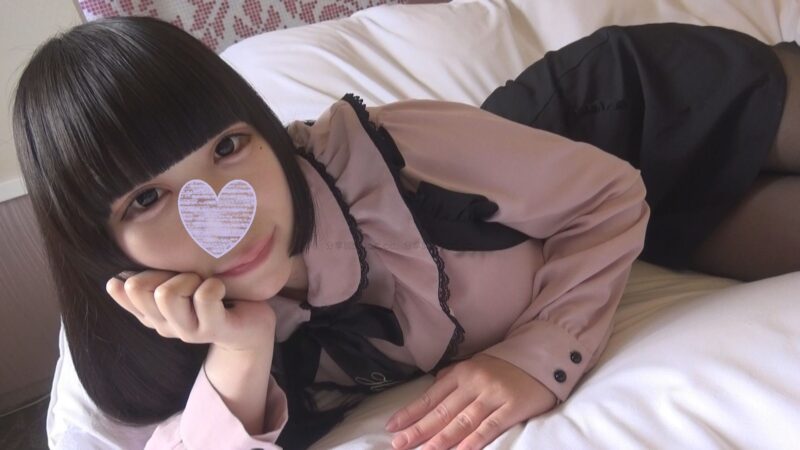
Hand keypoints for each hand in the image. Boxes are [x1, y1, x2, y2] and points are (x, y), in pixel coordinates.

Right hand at [106, 270, 275, 351]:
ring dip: (190, 279)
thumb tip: (115, 279)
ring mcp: (188, 331)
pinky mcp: (214, 329)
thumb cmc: (214, 296)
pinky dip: (214, 285)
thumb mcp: (179, 284)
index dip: (140, 273)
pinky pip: (204, 296)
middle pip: (140, 287)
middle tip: (192, 279)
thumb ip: (151, 281)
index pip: (125, 291)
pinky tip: (221, 290)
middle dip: (167, 273)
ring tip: (206, 285)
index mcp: (153, 314)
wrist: (251, 322)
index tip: (163, 274)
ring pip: (167, 294)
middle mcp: (166, 326)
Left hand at [385, 353, 557, 449]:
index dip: (411, 412)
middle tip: (398, 443)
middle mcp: (474, 383)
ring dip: (440, 439)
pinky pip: (489, 427)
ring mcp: (493, 395)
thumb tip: (432, 385)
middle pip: (442, 411)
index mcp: (462, 372)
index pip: (431, 396)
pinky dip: (472, 441)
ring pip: (461, 421)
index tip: (392, 426)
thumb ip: (454, 375)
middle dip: (418, 429)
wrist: (544, 355)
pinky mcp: (512, 407)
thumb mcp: (477, 363)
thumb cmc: (507, 364)